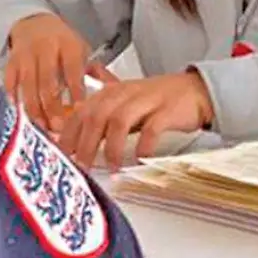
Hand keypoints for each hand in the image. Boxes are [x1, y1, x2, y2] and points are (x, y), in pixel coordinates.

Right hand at [4, 14, 101, 131]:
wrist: (34, 23)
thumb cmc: (62, 42)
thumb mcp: (80, 50)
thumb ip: (89, 72)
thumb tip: (99, 98)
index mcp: (67, 44)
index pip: (72, 71)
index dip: (76, 92)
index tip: (80, 112)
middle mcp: (45, 48)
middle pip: (48, 82)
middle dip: (53, 108)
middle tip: (58, 127)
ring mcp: (26, 55)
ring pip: (28, 86)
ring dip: (35, 109)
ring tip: (42, 126)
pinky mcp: (12, 61)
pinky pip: (11, 82)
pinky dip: (15, 98)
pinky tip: (22, 112)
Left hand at [59, 71, 214, 168]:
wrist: (195, 90)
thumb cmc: (158, 100)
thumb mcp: (125, 102)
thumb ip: (101, 114)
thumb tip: (75, 135)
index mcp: (112, 92)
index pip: (82, 111)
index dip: (69, 133)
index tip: (62, 155)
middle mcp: (126, 94)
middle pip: (97, 115)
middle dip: (86, 143)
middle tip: (82, 166)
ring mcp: (147, 100)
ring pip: (120, 120)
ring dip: (111, 146)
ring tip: (111, 166)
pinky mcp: (168, 110)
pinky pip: (152, 127)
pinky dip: (144, 144)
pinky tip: (140, 158)